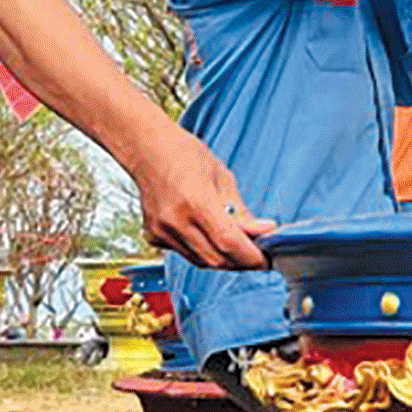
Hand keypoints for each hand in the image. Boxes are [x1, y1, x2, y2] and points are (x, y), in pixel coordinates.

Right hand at [131, 126, 274, 268]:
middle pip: (216, 259)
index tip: (264, 258)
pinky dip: (202, 251)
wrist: (146, 149)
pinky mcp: (154, 236)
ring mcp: (162, 231)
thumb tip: (262, 231)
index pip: (229, 242)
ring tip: (234, 243)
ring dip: (222, 258)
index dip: (251, 256)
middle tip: (255, 253)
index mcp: (196, 201)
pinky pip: (185, 254)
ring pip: (201, 261)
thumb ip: (241, 211)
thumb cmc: (182, 154)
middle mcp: (176, 220)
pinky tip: (207, 236)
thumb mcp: (222, 177)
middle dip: (240, 261)